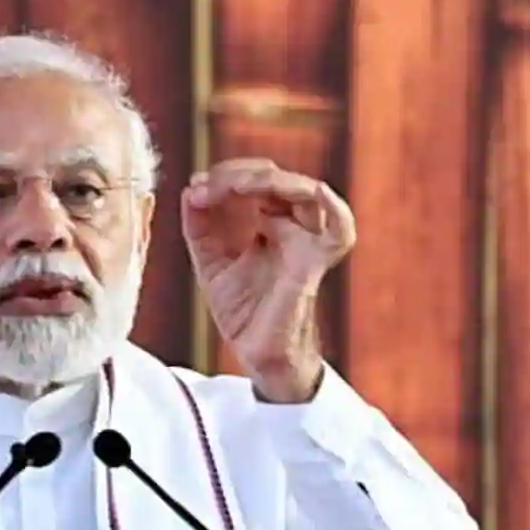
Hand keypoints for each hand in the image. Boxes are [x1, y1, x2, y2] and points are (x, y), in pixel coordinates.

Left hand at [182, 159, 355, 401]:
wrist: (257, 354)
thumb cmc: (243, 312)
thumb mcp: (211, 262)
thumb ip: (200, 228)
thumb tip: (191, 191)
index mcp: (273, 224)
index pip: (256, 182)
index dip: (225, 177)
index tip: (196, 188)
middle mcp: (295, 228)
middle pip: (275, 179)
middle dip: (236, 175)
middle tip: (206, 186)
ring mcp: (308, 242)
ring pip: (301, 191)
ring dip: (264, 180)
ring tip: (231, 187)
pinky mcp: (314, 262)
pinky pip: (339, 228)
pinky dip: (328, 203)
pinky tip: (298, 189)